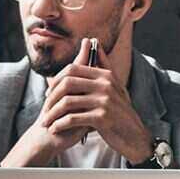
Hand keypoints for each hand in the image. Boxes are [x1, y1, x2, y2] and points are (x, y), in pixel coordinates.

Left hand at [41, 38, 152, 161]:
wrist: (134, 136)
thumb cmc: (121, 113)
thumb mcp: (115, 86)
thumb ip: (103, 65)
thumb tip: (91, 41)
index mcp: (105, 75)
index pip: (72, 69)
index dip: (56, 80)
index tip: (48, 93)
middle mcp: (105, 85)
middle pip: (67, 83)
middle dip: (51, 97)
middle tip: (45, 108)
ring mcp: (105, 101)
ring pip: (67, 102)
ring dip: (53, 113)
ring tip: (46, 122)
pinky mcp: (102, 118)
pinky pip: (73, 118)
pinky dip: (60, 125)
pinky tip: (55, 130)